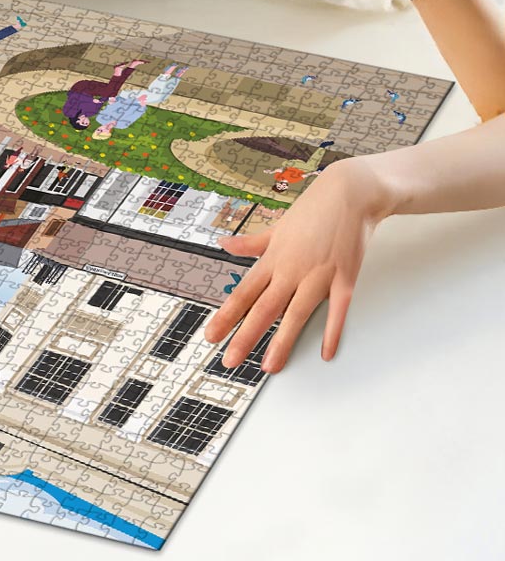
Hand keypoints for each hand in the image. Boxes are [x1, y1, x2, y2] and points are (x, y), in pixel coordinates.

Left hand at [203, 159, 395, 373]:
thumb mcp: (277, 227)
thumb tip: (224, 244)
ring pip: (295, 315)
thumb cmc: (312, 209)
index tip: (211, 335)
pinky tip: (325, 353)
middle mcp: (290, 270)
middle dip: (245, 337)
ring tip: (269, 367)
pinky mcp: (344, 279)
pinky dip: (331, 332)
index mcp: (272, 259)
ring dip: (281, 342)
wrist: (349, 194)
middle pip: (263, 309)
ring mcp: (318, 276)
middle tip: (229, 360)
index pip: (243, 293)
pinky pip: (336, 311)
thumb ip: (251, 242)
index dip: (225, 316)